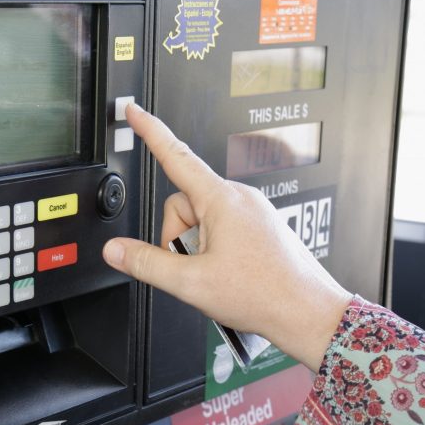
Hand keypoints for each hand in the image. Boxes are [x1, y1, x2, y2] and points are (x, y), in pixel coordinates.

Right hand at [102, 104, 351, 370]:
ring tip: (217, 275)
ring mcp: (251, 211)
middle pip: (182, 204)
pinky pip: (220, 228)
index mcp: (221, 200)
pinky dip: (213, 250)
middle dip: (177, 237)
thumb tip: (116, 250)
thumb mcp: (191, 282)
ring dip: (196, 247)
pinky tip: (228, 273)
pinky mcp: (259, 226)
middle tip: (194, 268)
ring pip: (200, 219)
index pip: (175, 156)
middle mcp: (239, 198)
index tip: (134, 111)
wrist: (307, 312)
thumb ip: (146, 262)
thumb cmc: (264, 293)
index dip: (149, 132)